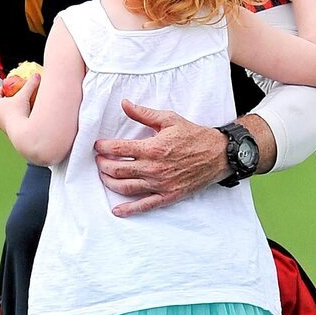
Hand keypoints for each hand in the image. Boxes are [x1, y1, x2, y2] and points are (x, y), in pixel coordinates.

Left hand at [0, 73, 39, 130]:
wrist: (21, 134)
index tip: (8, 88)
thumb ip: (30, 85)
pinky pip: (9, 122)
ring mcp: (0, 124)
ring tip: (20, 106)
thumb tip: (37, 75)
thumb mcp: (25, 96)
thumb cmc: (19, 113)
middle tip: (16, 96)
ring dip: (11, 110)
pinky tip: (22, 117)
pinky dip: (14, 118)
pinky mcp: (7, 131)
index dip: (2, 90)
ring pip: (4, 114)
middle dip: (7, 100)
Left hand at [94, 99, 228, 216]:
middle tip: (99, 160)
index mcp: (152, 148)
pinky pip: (144, 205)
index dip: (103, 147)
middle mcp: (154, 168)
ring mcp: (160, 184)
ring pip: (125, 187)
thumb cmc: (194, 136)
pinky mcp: (167, 196)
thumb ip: (144, 113)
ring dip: (109, 182)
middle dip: (103, 164)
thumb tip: (124, 104)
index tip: (98, 145)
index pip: (118, 149)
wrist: (218, 155)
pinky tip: (117, 210)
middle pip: (117, 169)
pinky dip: (129, 209)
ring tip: (104, 176)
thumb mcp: (169, 119)